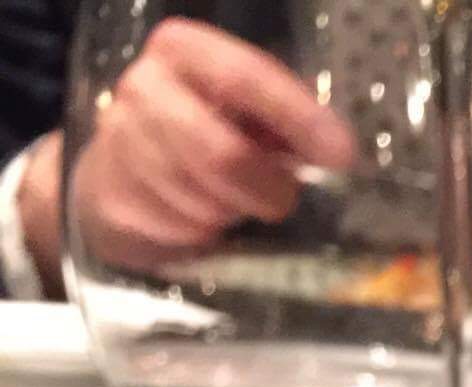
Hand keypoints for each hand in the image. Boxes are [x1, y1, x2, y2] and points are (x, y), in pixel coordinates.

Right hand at [66, 18, 352, 274]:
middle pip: (222, 154)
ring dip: (234, 211)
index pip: (245, 77)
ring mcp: (120, 141)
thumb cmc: (207, 132)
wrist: (125, 170)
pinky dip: (206, 232)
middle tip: (281, 200)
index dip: (298, 118)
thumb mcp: (249, 112)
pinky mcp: (112, 195)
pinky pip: (181, 228)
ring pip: (202, 200)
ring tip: (233, 199)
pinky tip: (202, 215)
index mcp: (184, 50)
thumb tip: (334, 151)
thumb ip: (287, 122)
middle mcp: (144, 87)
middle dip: (265, 189)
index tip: (340, 155)